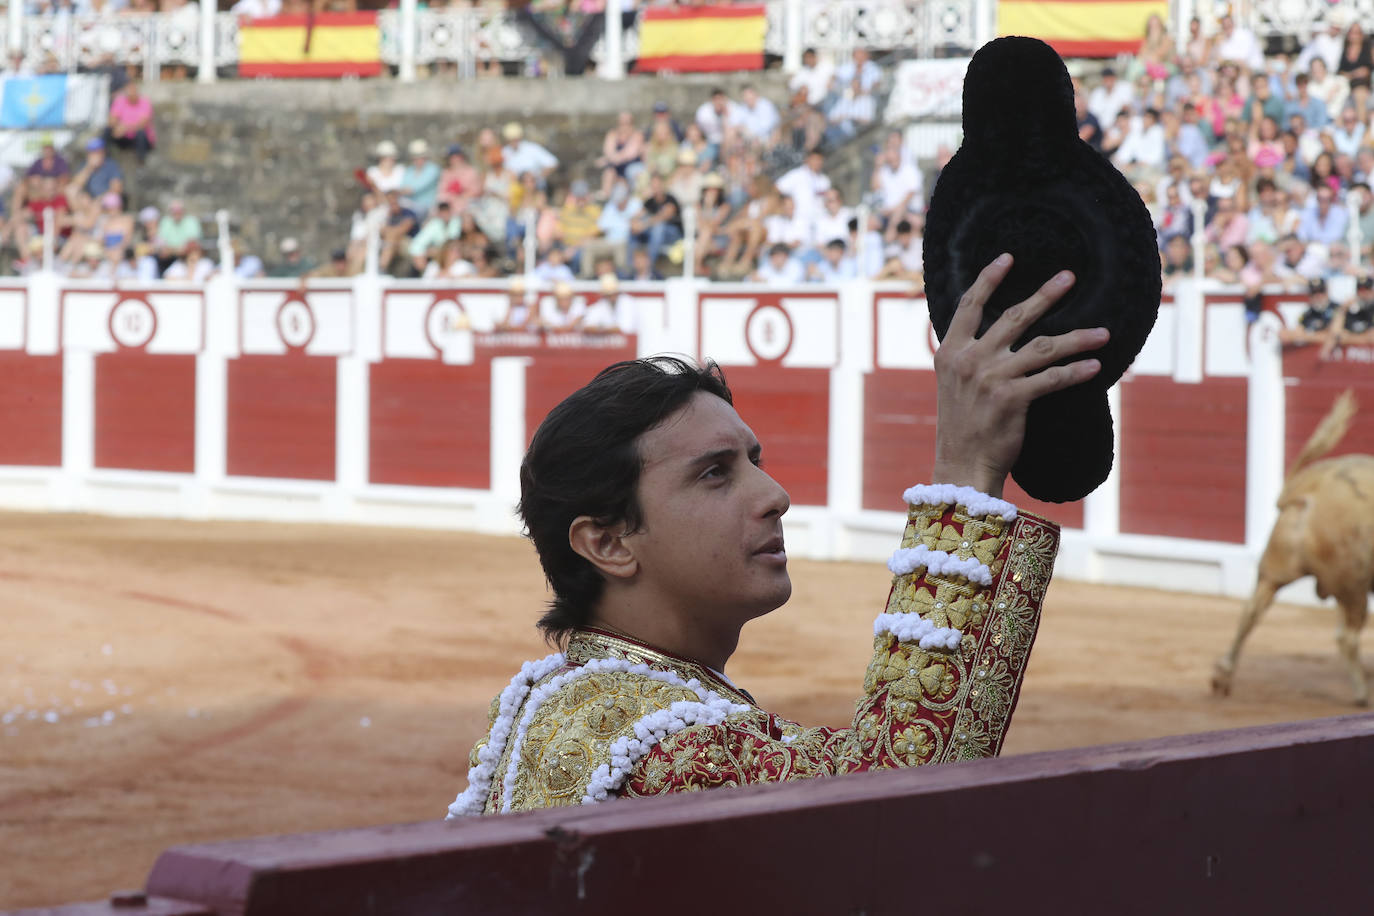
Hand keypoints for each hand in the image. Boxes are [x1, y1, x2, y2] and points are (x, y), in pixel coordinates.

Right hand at [930, 254, 1107, 497]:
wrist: (962, 465)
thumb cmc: (962, 426)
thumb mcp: (953, 384)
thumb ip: (968, 356)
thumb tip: (993, 333)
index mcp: (950, 352)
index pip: (968, 306)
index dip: (988, 279)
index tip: (1007, 258)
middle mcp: (969, 360)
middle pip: (1014, 317)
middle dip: (1046, 295)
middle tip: (1069, 277)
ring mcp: (991, 377)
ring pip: (1042, 347)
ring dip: (1077, 338)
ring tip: (1103, 332)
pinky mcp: (1011, 399)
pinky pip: (1051, 379)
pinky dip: (1075, 372)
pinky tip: (1095, 368)